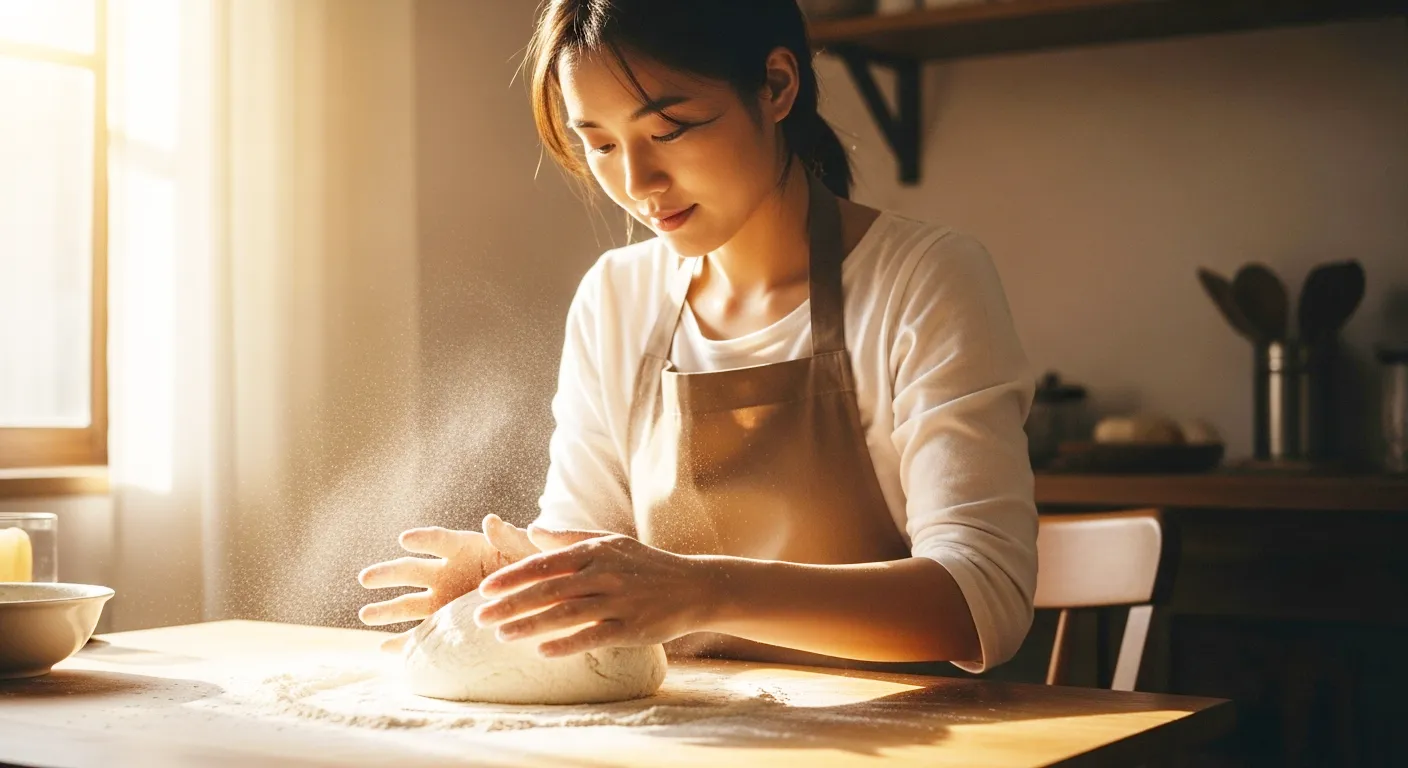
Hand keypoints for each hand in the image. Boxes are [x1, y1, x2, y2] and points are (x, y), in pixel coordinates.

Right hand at [358, 514, 538, 651]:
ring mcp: (443, 599)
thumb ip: (510, 538)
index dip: (423, 539)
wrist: (537, 594)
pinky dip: (403, 642)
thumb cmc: (530, 565)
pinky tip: (383, 648)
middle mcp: (447, 572)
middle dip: (388, 574)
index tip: (404, 539)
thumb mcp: (526, 551)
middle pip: (412, 571)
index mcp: (464, 548)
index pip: (439, 541)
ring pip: (409, 604)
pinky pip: (420, 634)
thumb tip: (492, 521)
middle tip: (365, 578)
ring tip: (364, 614)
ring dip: (386, 609)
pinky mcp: (446, 624)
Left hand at [472, 530, 716, 657]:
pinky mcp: (631, 628)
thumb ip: (569, 538)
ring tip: (501, 636)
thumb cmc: (646, 565)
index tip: (485, 590)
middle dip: (511, 604)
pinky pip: (593, 637)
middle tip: (479, 618)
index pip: (544, 564)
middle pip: (548, 590)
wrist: (693, 587)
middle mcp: (603, 575)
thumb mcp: (610, 543)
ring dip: (530, 626)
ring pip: (565, 614)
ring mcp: (617, 602)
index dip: (512, 577)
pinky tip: (543, 653)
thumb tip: (531, 530)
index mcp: (595, 553)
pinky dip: (567, 644)